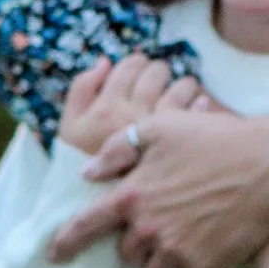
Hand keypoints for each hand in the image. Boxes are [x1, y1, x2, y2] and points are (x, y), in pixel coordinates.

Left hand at [47, 95, 268, 267]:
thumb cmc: (217, 139)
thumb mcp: (163, 127)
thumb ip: (119, 149)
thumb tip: (88, 172)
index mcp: (133, 194)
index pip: (85, 225)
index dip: (65, 241)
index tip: (53, 256)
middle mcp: (150, 227)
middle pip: (126, 253)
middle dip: (134, 242)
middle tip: (158, 223)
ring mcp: (178, 249)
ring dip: (160, 260)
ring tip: (180, 239)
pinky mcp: (206, 266)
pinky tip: (201, 252)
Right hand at [58, 53, 209, 158]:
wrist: (100, 205)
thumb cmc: (84, 164)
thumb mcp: (69, 126)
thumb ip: (82, 88)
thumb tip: (105, 62)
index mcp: (108, 106)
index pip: (130, 65)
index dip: (136, 63)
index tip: (139, 70)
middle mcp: (135, 113)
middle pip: (158, 71)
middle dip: (158, 72)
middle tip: (158, 81)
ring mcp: (161, 129)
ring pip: (182, 86)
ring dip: (182, 84)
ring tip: (180, 91)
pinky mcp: (181, 144)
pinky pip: (198, 110)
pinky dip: (199, 103)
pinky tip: (196, 105)